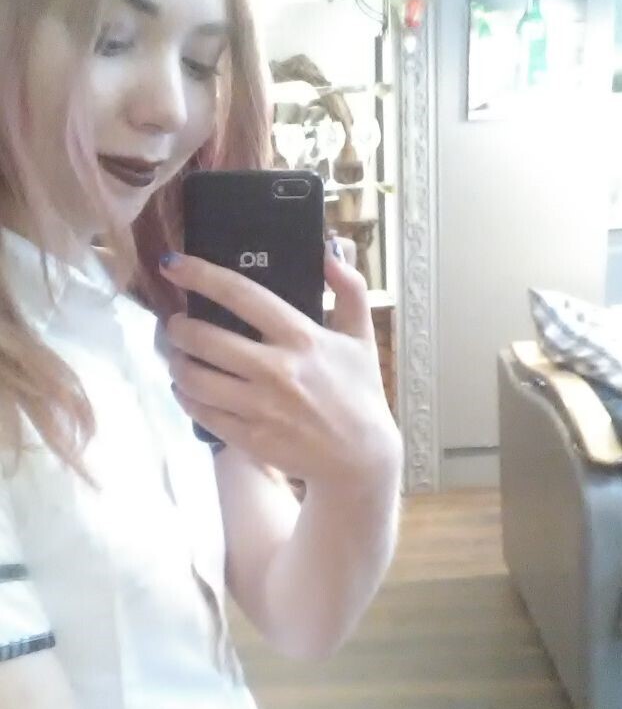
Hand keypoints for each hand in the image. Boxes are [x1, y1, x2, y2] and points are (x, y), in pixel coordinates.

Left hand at [158, 245, 402, 489]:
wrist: (361, 458)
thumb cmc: (360, 391)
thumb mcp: (362, 336)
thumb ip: (349, 288)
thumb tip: (328, 249)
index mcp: (302, 337)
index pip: (241, 294)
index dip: (200, 274)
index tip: (172, 263)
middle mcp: (276, 369)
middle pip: (203, 337)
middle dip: (177, 326)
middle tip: (175, 322)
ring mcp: (260, 407)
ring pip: (194, 377)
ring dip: (176, 361)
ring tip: (178, 354)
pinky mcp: (249, 438)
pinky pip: (200, 411)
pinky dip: (185, 395)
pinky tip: (187, 387)